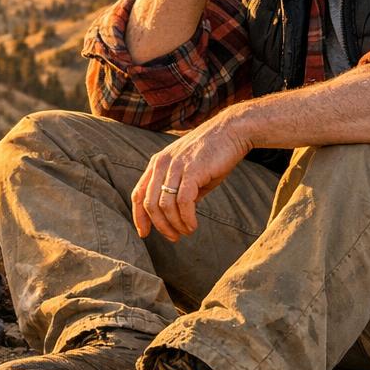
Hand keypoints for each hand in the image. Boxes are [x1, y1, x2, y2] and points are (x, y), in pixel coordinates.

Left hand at [131, 109, 251, 241]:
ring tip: (186, 232)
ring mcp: (176, 166)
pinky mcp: (192, 170)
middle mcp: (162, 164)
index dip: (139, 216)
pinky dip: (186, 218)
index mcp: (157, 163)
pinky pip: (183, 202)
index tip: (145, 234)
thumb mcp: (190, 172)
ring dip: (175, 225)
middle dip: (160, 226)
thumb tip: (179, 215)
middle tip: (174, 238)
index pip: (138, 193)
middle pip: (149, 203)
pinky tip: (193, 225)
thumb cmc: (213, 153)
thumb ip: (180, 190)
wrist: (232, 131)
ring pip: (165, 205)